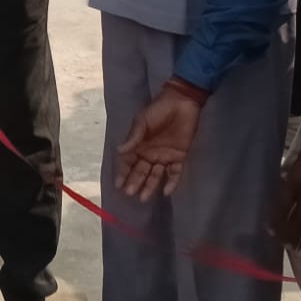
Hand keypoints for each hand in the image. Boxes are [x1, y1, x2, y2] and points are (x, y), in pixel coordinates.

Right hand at [116, 84, 205, 199]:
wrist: (181, 103)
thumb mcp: (142, 121)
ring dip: (150, 186)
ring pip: (155, 175)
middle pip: (141, 171)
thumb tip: (119, 151)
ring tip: (144, 197)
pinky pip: (174, 173)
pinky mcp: (179, 157)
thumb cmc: (158, 110)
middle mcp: (149, 153)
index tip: (119, 185)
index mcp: (138, 144)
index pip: (128, 162)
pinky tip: (166, 191)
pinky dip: (171, 182)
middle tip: (131, 193)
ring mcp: (164, 156)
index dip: (123, 173)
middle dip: (135, 182)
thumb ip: (133, 137)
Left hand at [273, 134, 300, 254]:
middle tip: (285, 247)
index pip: (281, 206)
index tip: (271, 232)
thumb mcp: (299, 158)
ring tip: (300, 255)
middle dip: (289, 235)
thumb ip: (291, 173)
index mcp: (294, 182)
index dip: (275, 220)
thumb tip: (283, 182)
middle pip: (295, 219)